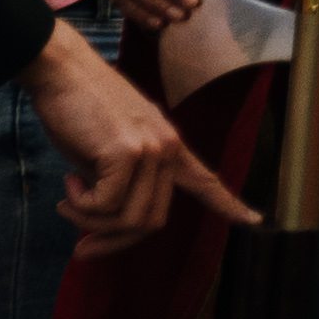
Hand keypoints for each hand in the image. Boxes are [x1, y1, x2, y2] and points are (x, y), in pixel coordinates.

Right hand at [18, 28, 243, 251]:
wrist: (63, 71)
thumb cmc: (79, 110)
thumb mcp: (109, 150)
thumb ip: (121, 180)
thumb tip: (108, 222)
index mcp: (169, 146)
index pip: (205, 180)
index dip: (229, 204)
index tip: (254, 220)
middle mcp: (169, 148)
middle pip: (152, 221)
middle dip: (114, 242)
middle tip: (82, 247)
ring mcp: (153, 148)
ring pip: (131, 220)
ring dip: (90, 223)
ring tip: (68, 203)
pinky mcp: (128, 151)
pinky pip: (106, 206)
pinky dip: (81, 207)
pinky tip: (69, 183)